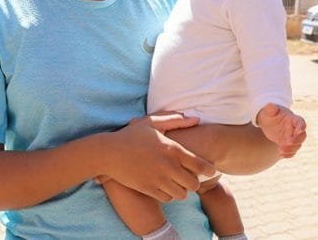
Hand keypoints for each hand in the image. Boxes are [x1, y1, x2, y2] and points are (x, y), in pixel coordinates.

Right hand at [100, 114, 214, 202]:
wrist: (108, 153)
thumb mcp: (152, 122)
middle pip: (194, 184)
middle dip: (194, 182)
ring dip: (181, 190)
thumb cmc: (130, 135)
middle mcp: (168, 166)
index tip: (209, 171)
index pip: (202, 166)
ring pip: (182, 194)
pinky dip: (168, 195)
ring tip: (176, 183)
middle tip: (189, 177)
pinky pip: (167, 198)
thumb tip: (197, 119)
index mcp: (172, 149)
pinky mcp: (148, 189)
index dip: (209, 171)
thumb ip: (176, 120)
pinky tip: (164, 187)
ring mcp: (158, 180)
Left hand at [256, 103, 306, 157]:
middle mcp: (295, 129)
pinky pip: (292, 151)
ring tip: (281, 150)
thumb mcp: (268, 110)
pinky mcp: (288, 143)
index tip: (299, 131)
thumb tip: (271, 105)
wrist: (267, 120)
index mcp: (293, 119)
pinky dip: (288, 154)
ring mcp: (292, 137)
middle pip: (302, 136)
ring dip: (291, 149)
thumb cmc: (269, 113)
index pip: (300, 123)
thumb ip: (271, 108)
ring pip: (297, 145)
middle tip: (287, 143)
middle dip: (297, 140)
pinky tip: (281, 155)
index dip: (301, 127)